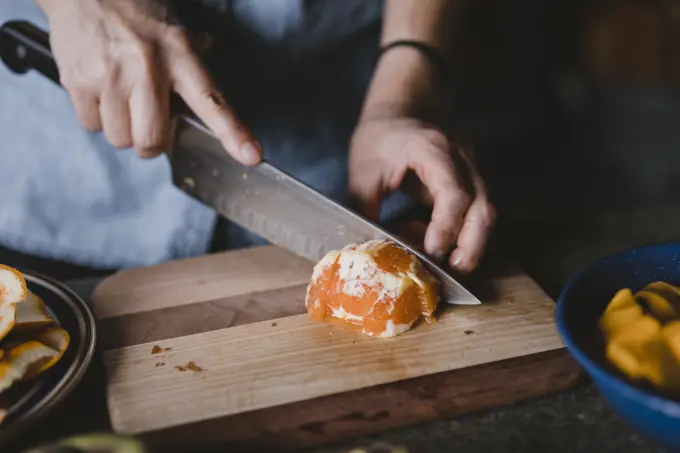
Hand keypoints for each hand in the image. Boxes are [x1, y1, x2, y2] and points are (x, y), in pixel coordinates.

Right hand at [37, 0, 260, 162]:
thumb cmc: (136, 10)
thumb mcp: (174, 28)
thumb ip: (195, 51)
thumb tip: (211, 60)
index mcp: (180, 56)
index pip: (212, 102)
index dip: (233, 133)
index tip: (251, 155)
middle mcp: (147, 70)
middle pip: (153, 141)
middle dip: (152, 144)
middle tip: (150, 126)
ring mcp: (110, 78)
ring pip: (121, 139)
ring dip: (124, 131)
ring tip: (123, 101)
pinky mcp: (78, 83)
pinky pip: (91, 126)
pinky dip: (98, 119)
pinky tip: (102, 94)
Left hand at [349, 116, 495, 273]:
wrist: (399, 111)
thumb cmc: (379, 138)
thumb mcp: (362, 172)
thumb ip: (368, 208)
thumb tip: (372, 247)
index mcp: (433, 150)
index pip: (453, 192)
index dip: (446, 226)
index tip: (432, 251)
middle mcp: (461, 158)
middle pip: (482, 206)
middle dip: (472, 244)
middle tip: (454, 270)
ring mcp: (471, 168)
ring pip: (486, 212)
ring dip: (472, 243)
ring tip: (451, 266)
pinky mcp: (470, 181)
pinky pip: (475, 212)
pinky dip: (462, 232)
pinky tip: (437, 242)